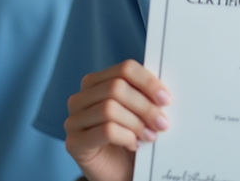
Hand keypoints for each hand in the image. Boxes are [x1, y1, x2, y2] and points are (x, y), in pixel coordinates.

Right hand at [63, 60, 171, 180]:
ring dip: (137, 123)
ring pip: (109, 108)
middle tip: (162, 123)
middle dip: (145, 106)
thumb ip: (145, 96)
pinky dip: (125, 136)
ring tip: (150, 136)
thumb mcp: (139, 112)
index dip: (148, 81)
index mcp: (96, 82)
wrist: (118, 172)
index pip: (124, 69)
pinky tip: (133, 144)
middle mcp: (80, 98)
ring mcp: (73, 120)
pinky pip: (105, 131)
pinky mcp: (74, 143)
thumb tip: (163, 91)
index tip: (165, 99)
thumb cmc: (130, 139)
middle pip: (116, 87)